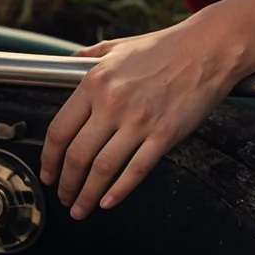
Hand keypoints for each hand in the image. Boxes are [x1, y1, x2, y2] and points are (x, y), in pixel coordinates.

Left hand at [38, 19, 248, 219]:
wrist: (207, 49)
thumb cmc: (165, 48)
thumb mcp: (118, 47)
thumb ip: (89, 58)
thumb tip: (69, 63)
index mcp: (96, 82)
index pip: (59, 130)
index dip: (48, 159)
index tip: (47, 172)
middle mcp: (113, 103)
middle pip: (77, 156)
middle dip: (66, 184)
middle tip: (63, 196)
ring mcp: (139, 121)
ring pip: (102, 169)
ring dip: (87, 195)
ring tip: (81, 208)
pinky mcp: (164, 135)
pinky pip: (136, 170)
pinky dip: (118, 191)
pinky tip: (109, 202)